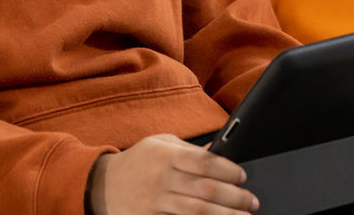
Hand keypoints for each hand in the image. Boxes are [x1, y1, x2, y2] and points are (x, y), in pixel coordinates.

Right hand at [87, 133, 257, 214]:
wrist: (101, 186)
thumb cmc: (136, 162)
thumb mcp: (158, 144)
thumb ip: (189, 149)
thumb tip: (219, 151)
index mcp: (164, 154)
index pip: (203, 161)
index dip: (227, 169)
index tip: (242, 176)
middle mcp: (161, 178)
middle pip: (206, 189)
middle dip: (234, 196)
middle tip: (251, 201)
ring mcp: (156, 201)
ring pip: (198, 211)